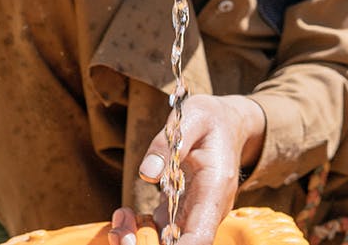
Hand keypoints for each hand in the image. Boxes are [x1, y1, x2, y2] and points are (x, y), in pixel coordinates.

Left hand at [133, 94, 265, 244]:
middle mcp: (208, 209)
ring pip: (167, 242)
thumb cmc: (211, 119)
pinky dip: (137, 230)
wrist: (228, 124)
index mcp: (214, 187)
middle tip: (119, 230)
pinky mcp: (181, 213)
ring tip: (119, 218)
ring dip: (137, 239)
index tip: (152, 244)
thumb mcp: (193, 116)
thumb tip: (147, 174)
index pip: (201, 236)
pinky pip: (159, 233)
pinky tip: (124, 215)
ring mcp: (195, 214)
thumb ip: (168, 142)